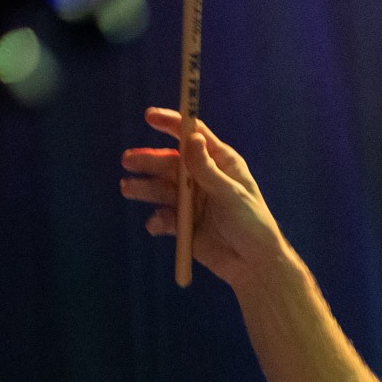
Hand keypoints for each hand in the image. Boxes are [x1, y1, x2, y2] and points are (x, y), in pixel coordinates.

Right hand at [120, 108, 284, 288]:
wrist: (253, 265)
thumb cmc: (252, 224)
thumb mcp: (231, 194)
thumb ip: (207, 170)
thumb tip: (192, 138)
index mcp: (221, 164)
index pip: (194, 136)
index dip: (173, 124)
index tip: (150, 116)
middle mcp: (203, 179)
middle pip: (171, 163)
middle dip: (149, 161)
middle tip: (129, 160)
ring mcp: (192, 201)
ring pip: (162, 189)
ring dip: (144, 188)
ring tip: (128, 188)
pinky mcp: (185, 224)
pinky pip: (164, 218)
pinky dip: (158, 220)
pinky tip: (157, 225)